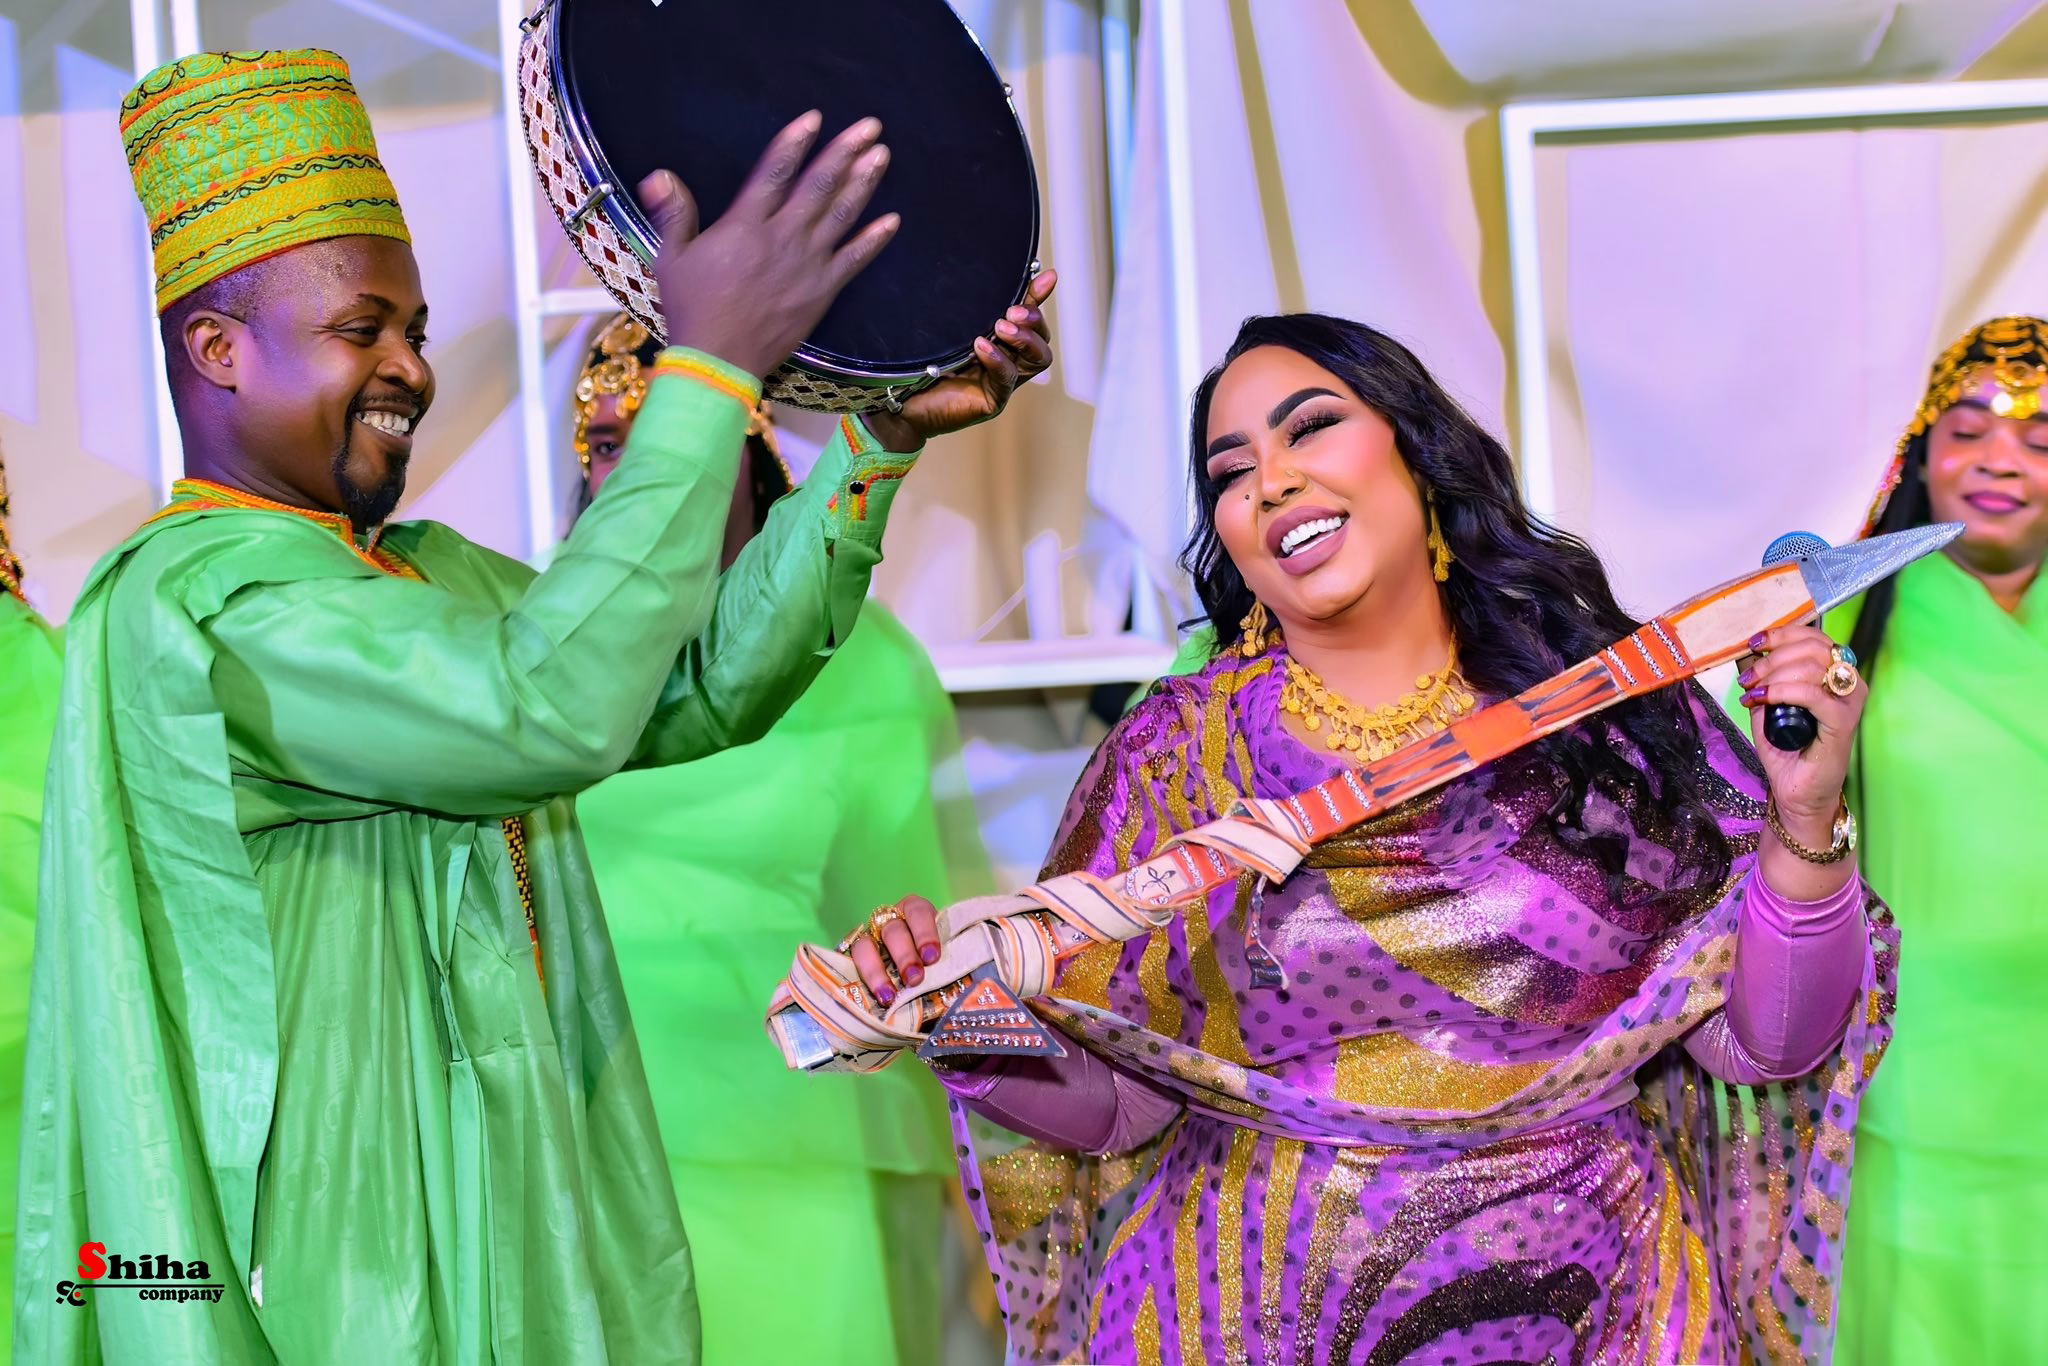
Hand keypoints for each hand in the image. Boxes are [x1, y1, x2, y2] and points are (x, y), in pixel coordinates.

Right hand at [638, 112, 899, 378]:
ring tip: (881, 156)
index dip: (796, 142)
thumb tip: (659, 175)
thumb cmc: (692, 309)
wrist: (718, 359)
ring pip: (841, 215)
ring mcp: (807, 264)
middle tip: (869, 127)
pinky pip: (854, 260)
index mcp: (745, 225)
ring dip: (863, 183)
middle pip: (819, 185)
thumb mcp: (672, 258)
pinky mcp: (822, 292)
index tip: (814, 118)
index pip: (775, 171)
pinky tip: (892, 220)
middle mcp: (781, 238)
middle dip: (845, 152)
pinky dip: (874, 240)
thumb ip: (673, 213)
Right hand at [842, 896, 942, 1005]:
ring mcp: (869, 941)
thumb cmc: (936, 968)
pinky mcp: (855, 960)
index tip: (932, 957)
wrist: (915, 985)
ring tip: (890, 996)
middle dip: (904, 955)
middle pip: (893, 930)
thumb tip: (960, 995)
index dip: (924, 933)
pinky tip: (875, 997)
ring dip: (877, 970)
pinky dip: (863, 981)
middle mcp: (890, 922)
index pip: (918, 912)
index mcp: (916, 914)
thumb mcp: (944, 962)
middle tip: (915, 978)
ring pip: (866, 946)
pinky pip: (851, 965)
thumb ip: (948, 970)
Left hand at [863, 270, 1057, 450]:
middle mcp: (1007, 361)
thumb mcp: (949, 328)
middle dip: (1034, 320)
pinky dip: (997, 359)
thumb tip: (977, 272)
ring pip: (1037, 360)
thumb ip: (969, 309)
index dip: (1039, 296)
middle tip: (1013, 310)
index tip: (1047, 277)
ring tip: (1001, 326)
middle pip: (1043, 340)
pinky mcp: (992, 401)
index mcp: (1001, 342)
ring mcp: (1002, 383)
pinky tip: (981, 346)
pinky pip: (1006, 379)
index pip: (1030, 317)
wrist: (900, 400)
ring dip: (1024, 339)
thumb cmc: (921, 363)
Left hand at [1735, 624, 1865, 839]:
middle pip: (1812, 647)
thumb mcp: (1769, 709)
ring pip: (1811, 666)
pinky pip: (1813, 694)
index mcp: (1834, 675)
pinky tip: (1763, 699)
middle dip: (1772, 657)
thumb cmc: (1788, 751)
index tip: (1755, 643)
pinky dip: (1783, 691)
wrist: (1797, 793)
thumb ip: (1766, 682)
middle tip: (1748, 678)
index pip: (1814, 638)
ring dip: (1774, 673)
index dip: (1782, 634)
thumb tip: (1750, 658)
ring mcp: (1848, 702)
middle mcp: (1848, 684)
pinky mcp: (1843, 723)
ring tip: (1753, 691)